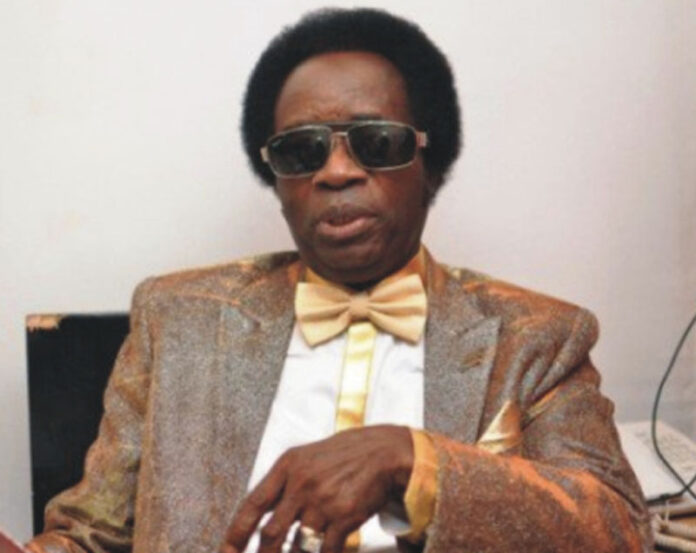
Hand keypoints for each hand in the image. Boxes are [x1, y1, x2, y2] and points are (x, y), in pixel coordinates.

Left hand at [219, 425, 413, 552]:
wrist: (383, 451)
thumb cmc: (343, 456)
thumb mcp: (307, 459)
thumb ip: (284, 484)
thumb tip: (261, 516)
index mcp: (287, 466)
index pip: (252, 505)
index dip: (234, 535)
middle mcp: (301, 483)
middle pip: (269, 535)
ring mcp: (323, 501)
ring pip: (296, 548)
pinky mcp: (344, 516)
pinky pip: (326, 551)